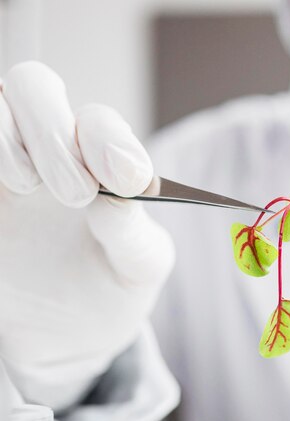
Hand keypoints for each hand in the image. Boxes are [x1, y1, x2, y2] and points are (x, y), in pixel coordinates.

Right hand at [0, 62, 173, 409]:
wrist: (68, 329)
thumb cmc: (113, 284)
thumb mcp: (140, 267)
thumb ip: (133, 233)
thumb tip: (117, 197)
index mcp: (102, 163)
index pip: (100, 124)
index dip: (109, 140)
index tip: (126, 181)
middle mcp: (49, 152)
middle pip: (34, 86)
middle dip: (53, 132)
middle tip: (76, 194)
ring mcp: (5, 170)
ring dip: (7, 140)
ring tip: (28, 187)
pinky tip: (2, 206)